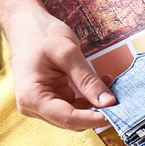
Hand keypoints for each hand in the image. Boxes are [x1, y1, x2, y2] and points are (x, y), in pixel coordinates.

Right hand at [0, 0, 115, 129]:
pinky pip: (73, 106)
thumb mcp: (67, 53)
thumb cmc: (41, 33)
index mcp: (32, 96)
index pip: (67, 118)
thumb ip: (87, 80)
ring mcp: (40, 105)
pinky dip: (87, 98)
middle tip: (118, 98)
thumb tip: (108, 102)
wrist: (26, 24)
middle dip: (95, 111)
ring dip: (93, 104)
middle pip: (71, 120)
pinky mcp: (49, 100)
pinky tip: (100, 84)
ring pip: (74, 116)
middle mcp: (33, 106)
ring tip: (109, 83)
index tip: (116, 115)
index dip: (93, 119)